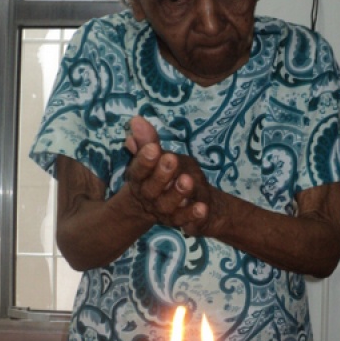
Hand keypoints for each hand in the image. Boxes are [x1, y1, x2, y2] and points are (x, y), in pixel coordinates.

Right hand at [125, 116, 210, 231]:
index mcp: (139, 180)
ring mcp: (162, 211)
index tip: (154, 148)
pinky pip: (185, 220)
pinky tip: (203, 207)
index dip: (144, 161)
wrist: (165, 204)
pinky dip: (193, 215)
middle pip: (151, 189)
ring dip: (178, 193)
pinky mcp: (178, 221)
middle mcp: (148, 197)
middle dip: (161, 174)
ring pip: (167, 205)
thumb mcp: (155, 156)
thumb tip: (136, 119)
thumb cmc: (159, 174)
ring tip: (188, 180)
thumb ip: (148, 141)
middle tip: (171, 159)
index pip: (138, 171)